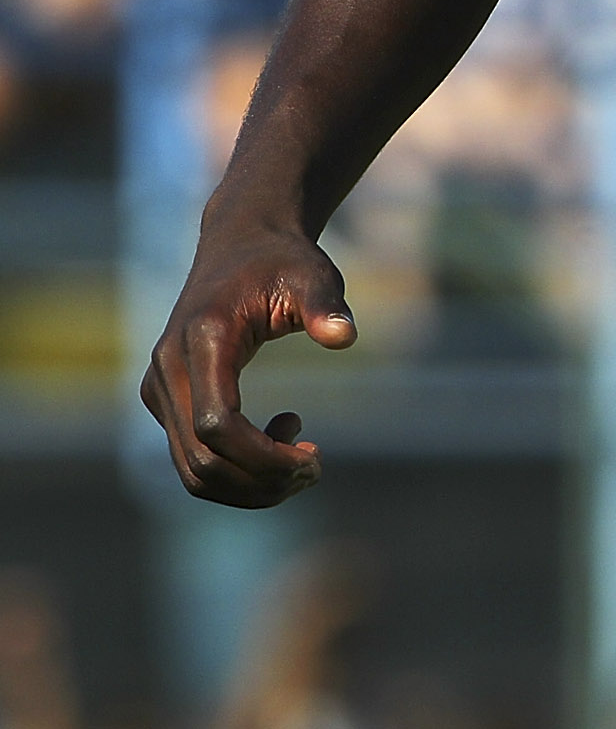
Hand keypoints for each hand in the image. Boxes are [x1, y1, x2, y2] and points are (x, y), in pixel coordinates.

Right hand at [141, 222, 354, 506]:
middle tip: (316, 468)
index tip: (314, 459)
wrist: (241, 243)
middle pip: (201, 461)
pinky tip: (281, 435)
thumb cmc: (283, 261)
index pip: (216, 425)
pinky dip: (237, 469)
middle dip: (262, 481)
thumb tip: (344, 337)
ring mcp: (159, 389)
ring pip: (192, 471)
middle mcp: (168, 370)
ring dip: (250, 485)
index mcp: (203, 341)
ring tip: (304, 462)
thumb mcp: (313, 275)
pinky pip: (192, 458)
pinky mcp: (165, 400)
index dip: (263, 457)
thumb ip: (326, 305)